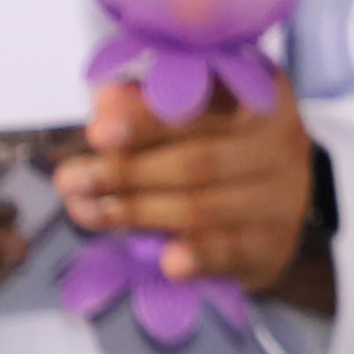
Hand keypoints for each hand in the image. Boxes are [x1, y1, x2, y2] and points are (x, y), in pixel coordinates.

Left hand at [56, 78, 331, 315]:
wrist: (277, 204)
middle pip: (196, 160)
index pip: (200, 101)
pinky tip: (168, 261)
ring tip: (87, 212)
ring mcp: (281, 196)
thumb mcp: (190, 113)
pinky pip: (231, 251)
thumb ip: (146, 104)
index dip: (145, 118)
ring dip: (138, 213)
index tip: (97, 132)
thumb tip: (103, 102)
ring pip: (203, 207)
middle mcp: (280, 139)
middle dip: (125, 172)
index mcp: (259, 91)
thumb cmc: (220, 144)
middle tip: (71, 179)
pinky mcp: (273, 243)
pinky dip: (198, 256)